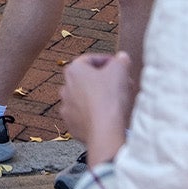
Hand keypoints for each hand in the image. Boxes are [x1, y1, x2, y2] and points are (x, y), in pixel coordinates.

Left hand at [59, 49, 139, 165]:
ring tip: (117, 101)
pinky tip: (108, 116)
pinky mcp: (71, 125)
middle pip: (87, 79)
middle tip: (121, 84)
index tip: (119, 66)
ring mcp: (66, 108)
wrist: (104, 131)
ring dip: (99, 97)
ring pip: (85, 98)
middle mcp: (65, 87)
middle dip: (105, 80)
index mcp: (74, 70)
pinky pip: (84, 115)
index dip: (108, 61)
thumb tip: (122, 57)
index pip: (90, 59)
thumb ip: (121, 60)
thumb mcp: (121, 69)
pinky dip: (95, 114)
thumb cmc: (109, 98)